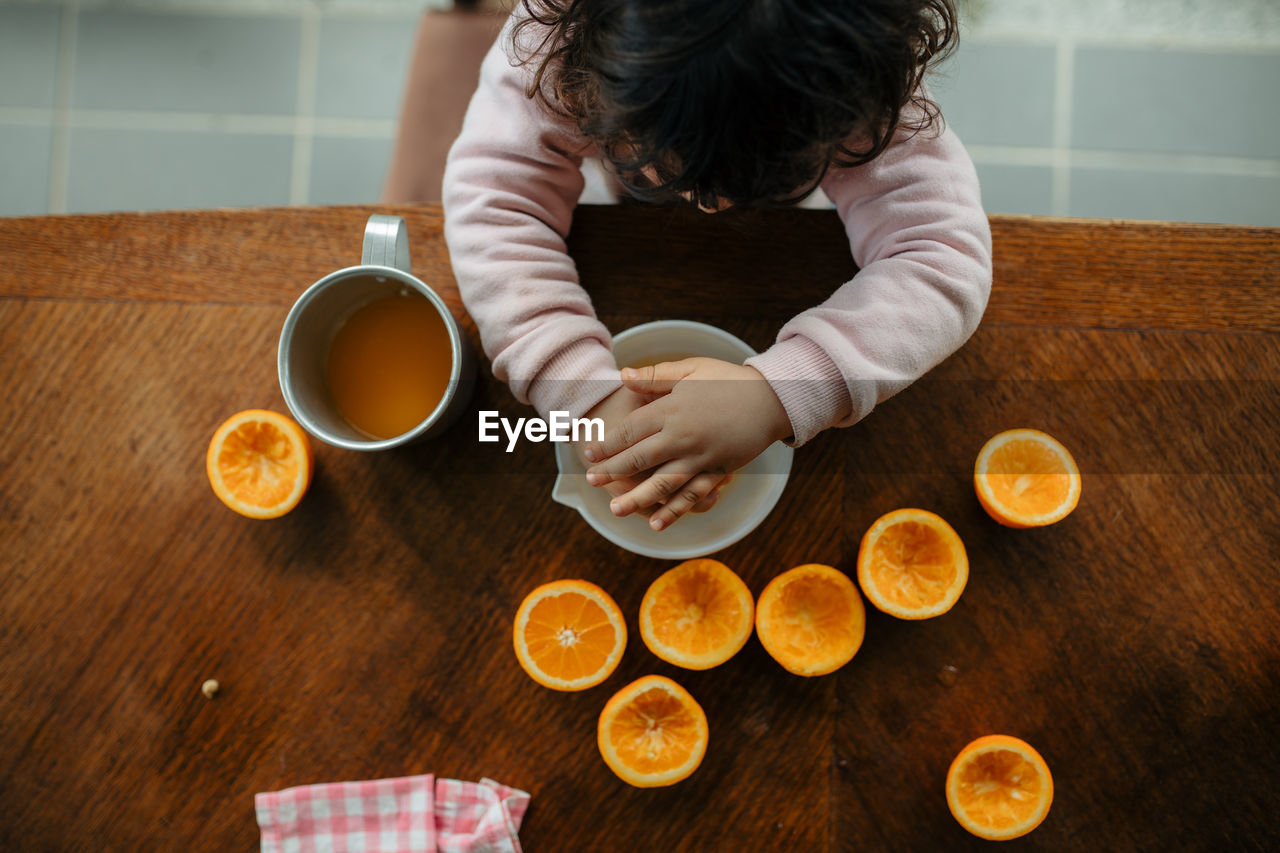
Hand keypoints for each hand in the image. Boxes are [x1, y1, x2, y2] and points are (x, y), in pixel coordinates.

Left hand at [583, 358, 791, 530]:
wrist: (772, 397)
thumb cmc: (729, 379)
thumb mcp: (691, 369)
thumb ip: (655, 377)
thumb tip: (622, 375)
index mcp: (672, 409)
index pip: (630, 430)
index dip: (607, 443)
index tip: (589, 453)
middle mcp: (682, 436)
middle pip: (639, 458)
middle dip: (612, 471)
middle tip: (590, 480)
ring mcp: (701, 457)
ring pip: (662, 483)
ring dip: (637, 498)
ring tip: (616, 510)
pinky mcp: (718, 470)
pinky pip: (692, 494)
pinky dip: (674, 510)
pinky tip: (656, 523)